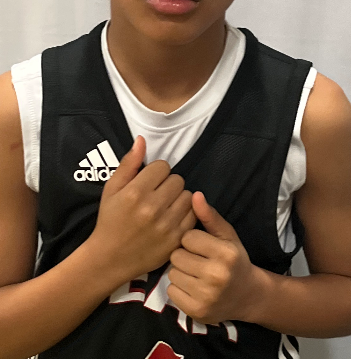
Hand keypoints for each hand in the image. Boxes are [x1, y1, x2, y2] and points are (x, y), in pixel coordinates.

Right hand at [86, 136, 195, 286]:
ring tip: (165, 207)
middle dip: (168, 184)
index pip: (163, 166)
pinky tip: (171, 219)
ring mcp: (166, 225)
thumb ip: (129, 164)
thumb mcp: (112, 189)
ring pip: (188, 196)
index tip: (148, 183)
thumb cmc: (110, 220)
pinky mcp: (176, 239)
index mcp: (135, 192)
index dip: (156, 173)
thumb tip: (141, 140)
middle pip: (177, 180)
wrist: (110, 258)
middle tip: (156, 196)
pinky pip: (193, 215)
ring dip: (178, 198)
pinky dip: (185, 214)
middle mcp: (152, 208)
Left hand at [167, 191, 258, 323]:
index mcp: (225, 253)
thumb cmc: (235, 260)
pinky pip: (171, 292)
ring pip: (172, 273)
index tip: (201, 246)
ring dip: (180, 272)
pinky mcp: (196, 311)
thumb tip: (194, 194)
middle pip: (177, 256)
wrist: (248, 295)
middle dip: (184, 256)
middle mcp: (216, 275)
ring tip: (194, 273)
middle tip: (196, 260)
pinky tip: (192, 287)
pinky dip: (178, 289)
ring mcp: (206, 296)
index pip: (188, 237)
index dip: (192, 240)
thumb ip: (209, 216)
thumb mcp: (227, 235)